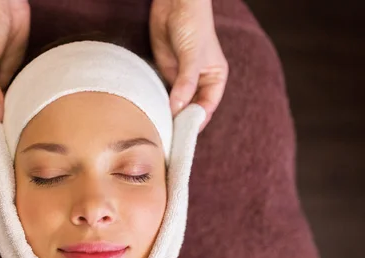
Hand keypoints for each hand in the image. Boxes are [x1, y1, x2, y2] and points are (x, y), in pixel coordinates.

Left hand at [150, 0, 228, 130]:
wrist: (174, 4)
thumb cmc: (193, 25)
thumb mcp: (192, 56)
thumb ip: (185, 82)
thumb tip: (177, 108)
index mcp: (214, 79)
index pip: (207, 107)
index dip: (196, 121)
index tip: (183, 133)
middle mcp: (199, 83)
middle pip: (190, 109)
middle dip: (180, 121)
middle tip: (167, 136)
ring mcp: (181, 79)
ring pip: (176, 104)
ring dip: (168, 115)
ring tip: (157, 130)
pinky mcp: (165, 74)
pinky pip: (162, 94)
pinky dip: (158, 104)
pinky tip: (150, 114)